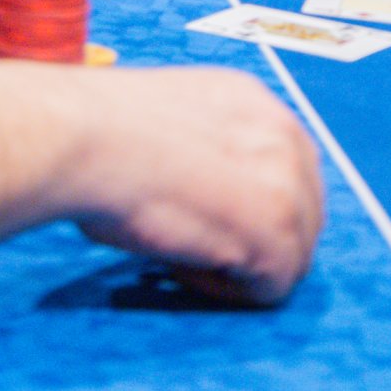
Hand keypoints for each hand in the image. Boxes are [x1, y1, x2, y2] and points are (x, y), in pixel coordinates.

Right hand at [69, 66, 322, 303]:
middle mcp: (282, 134)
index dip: (256, 203)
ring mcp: (286, 184)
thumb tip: (205, 187)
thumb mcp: (170, 116)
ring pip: (292, 254)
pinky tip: (180, 260)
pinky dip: (226, 289)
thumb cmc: (100, 129)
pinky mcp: (277, 233)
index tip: (219, 221)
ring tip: (180, 249)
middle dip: (260, 238)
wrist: (86, 137)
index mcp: (254, 101)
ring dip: (240, 264)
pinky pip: (270, 288)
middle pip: (304, 212)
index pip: (289, 166)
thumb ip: (206, 146)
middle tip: (201, 245)